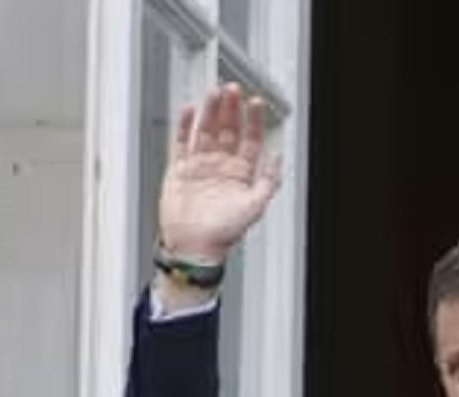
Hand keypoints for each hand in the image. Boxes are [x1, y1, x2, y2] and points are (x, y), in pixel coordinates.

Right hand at [158, 83, 281, 263]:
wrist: (194, 244)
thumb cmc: (224, 231)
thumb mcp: (256, 205)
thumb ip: (269, 180)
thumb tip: (278, 158)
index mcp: (241, 175)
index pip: (250, 141)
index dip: (253, 121)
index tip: (256, 104)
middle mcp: (222, 167)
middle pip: (227, 130)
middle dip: (231, 110)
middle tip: (233, 90)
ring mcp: (201, 166)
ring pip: (206, 131)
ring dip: (210, 112)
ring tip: (214, 93)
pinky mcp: (180, 168)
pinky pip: (182, 142)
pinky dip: (185, 126)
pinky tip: (190, 110)